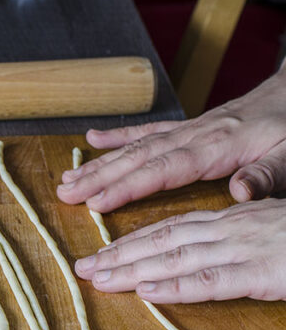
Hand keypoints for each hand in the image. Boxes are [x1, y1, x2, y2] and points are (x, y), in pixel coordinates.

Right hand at [56, 67, 285, 211]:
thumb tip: (240, 192)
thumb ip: (266, 175)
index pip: (161, 170)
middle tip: (65, 194)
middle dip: (99, 177)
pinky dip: (118, 135)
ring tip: (67, 180)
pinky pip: (147, 131)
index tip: (96, 202)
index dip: (126, 187)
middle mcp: (193, 136)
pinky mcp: (188, 127)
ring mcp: (187, 130)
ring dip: (100, 163)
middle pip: (138, 158)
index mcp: (216, 147)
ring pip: (135, 147)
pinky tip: (92, 140)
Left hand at [73, 199, 285, 302]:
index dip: (134, 239)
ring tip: (98, 280)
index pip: (174, 226)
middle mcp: (235, 227)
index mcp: (237, 216)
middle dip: (119, 254)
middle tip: (82, 268)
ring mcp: (247, 248)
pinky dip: (175, 286)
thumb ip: (241, 237)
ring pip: (176, 258)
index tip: (102, 251)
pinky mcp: (263, 273)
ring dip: (132, 270)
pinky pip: (210, 281)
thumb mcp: (275, 228)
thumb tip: (208, 249)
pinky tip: (146, 292)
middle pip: (164, 239)